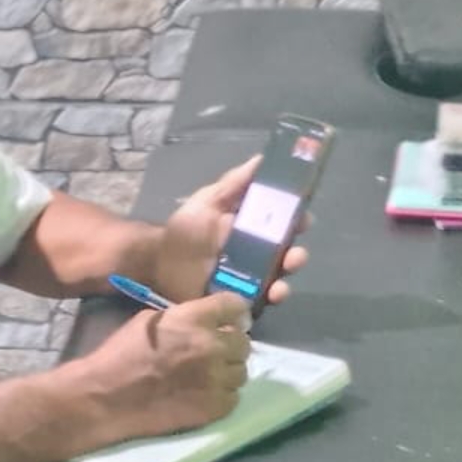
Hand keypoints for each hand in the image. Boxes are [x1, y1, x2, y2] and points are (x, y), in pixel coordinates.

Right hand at [82, 292, 252, 444]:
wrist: (106, 397)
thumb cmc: (122, 354)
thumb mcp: (151, 319)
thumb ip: (185, 318)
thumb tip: (207, 321)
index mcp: (194, 319)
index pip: (236, 306)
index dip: (235, 313)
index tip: (231, 320)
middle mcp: (212, 346)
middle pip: (244, 341)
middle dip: (231, 343)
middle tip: (215, 351)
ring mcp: (216, 378)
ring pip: (241, 371)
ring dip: (228, 370)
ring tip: (209, 375)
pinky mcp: (215, 407)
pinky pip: (234, 396)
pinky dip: (223, 395)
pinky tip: (204, 394)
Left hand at [152, 153, 308, 306]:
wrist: (157, 264)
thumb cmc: (184, 230)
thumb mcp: (206, 201)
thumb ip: (232, 183)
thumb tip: (260, 160)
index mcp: (252, 228)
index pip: (284, 224)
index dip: (298, 220)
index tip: (304, 218)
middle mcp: (256, 254)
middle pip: (287, 254)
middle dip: (296, 255)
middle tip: (295, 254)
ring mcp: (249, 279)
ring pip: (278, 279)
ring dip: (286, 280)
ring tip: (281, 281)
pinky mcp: (239, 299)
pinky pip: (261, 301)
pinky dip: (270, 298)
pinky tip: (269, 295)